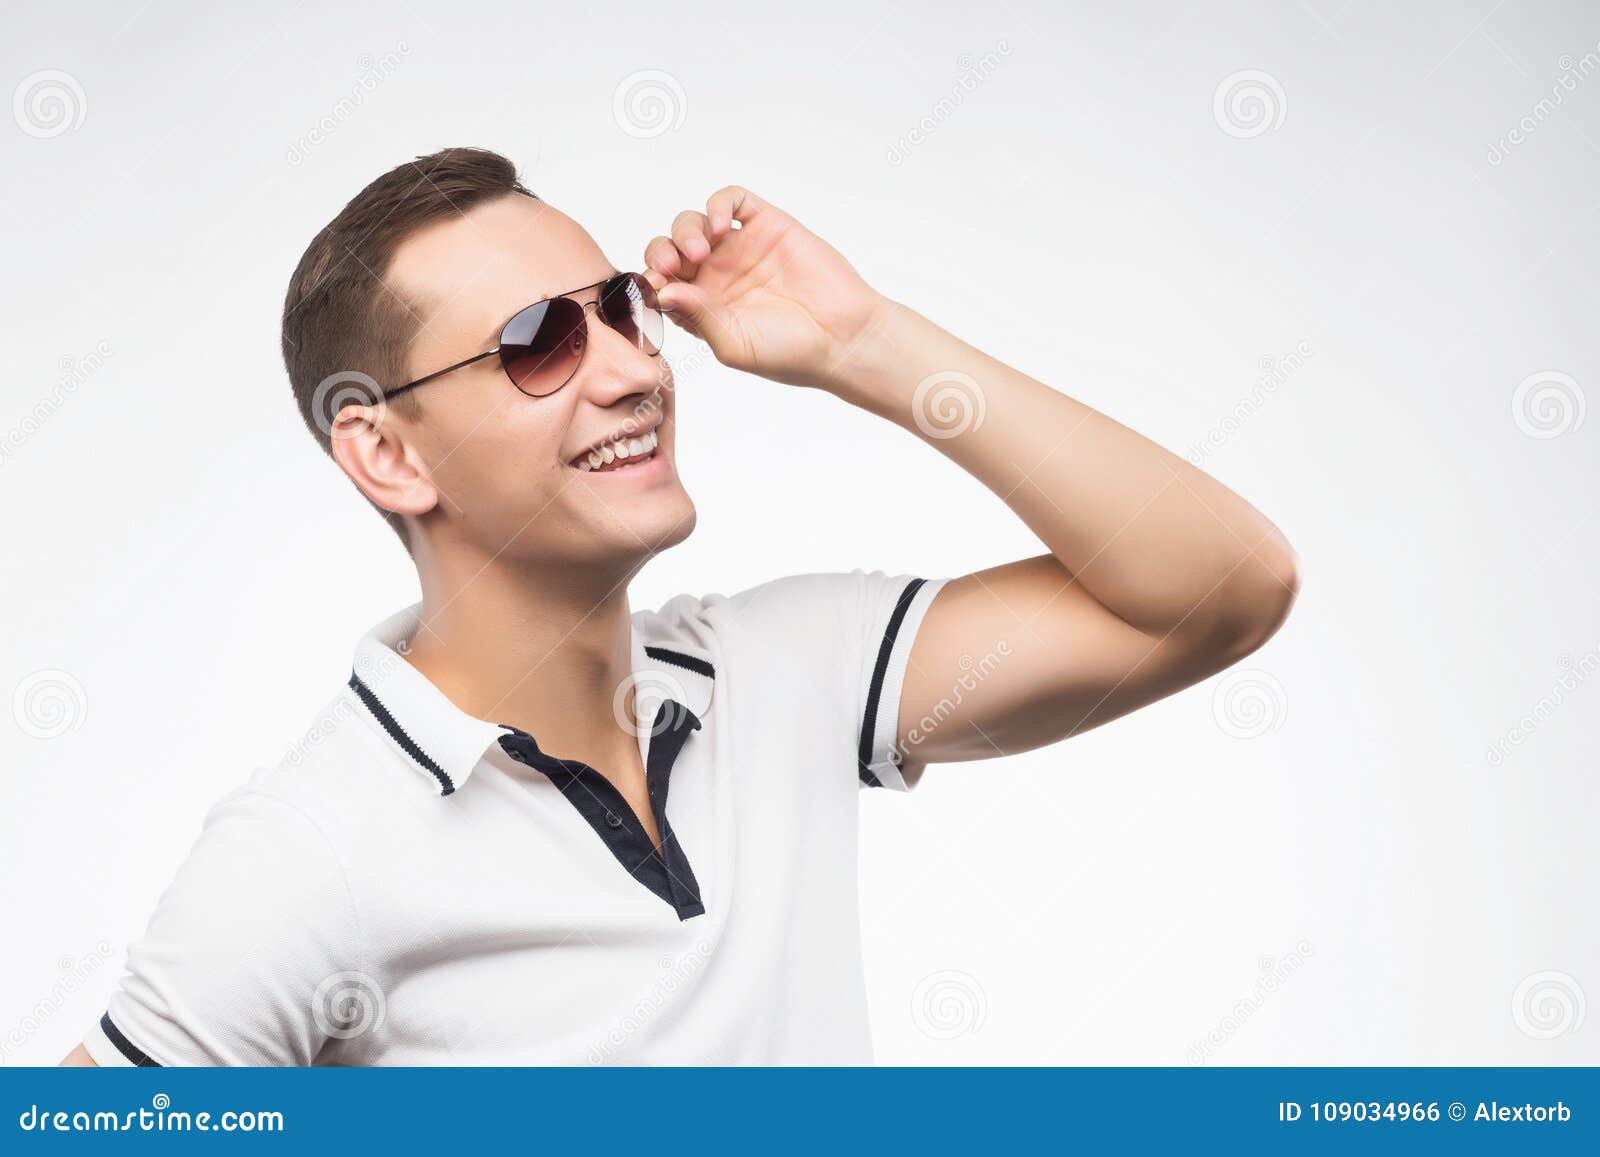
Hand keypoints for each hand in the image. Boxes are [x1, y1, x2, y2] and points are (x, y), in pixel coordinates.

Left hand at [642, 186, 889, 390]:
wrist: (844, 336)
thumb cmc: (792, 353)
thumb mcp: (733, 345)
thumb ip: (697, 317)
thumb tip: (663, 291)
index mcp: (703, 308)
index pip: (661, 285)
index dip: (651, 282)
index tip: (657, 288)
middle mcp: (717, 276)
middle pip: (669, 249)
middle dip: (661, 253)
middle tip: (672, 266)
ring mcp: (741, 249)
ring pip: (694, 223)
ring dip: (685, 231)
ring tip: (700, 252)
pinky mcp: (767, 226)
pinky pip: (733, 201)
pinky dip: (718, 205)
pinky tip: (721, 226)